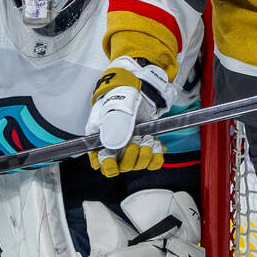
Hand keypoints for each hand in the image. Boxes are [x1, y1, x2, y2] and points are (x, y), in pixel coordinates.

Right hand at [85, 57, 175, 176]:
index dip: (108, 166)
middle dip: (131, 157)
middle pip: (122, 167)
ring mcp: (131, 148)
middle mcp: (115, 147)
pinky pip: (152, 162)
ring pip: (138, 165)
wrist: (139, 89)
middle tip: (136, 141)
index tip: (114, 160)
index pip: (101, 164)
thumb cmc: (122, 96)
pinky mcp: (145, 146)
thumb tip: (114, 147)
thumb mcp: (116, 108)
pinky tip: (155, 144)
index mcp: (100, 140)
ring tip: (147, 139)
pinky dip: (157, 156)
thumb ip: (114, 126)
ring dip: (145, 155)